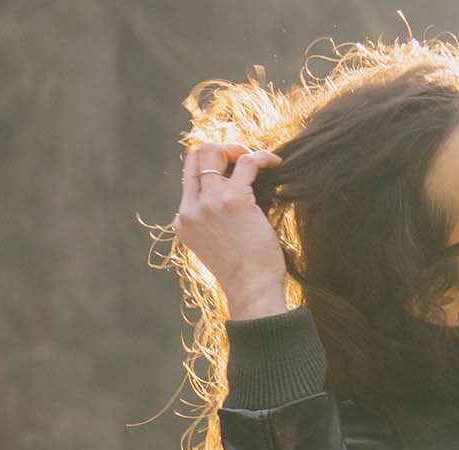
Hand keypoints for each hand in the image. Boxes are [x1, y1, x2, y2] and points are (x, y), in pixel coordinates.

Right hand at [172, 141, 288, 318]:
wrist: (251, 290)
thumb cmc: (243, 272)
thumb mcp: (215, 245)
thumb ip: (215, 219)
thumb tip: (239, 189)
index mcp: (183, 220)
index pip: (188, 176)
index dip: (212, 168)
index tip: (233, 174)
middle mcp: (191, 209)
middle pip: (195, 156)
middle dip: (221, 151)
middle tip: (242, 160)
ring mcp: (210, 203)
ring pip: (214, 151)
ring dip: (239, 150)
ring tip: (259, 160)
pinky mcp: (234, 199)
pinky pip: (247, 161)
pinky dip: (262, 156)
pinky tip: (275, 163)